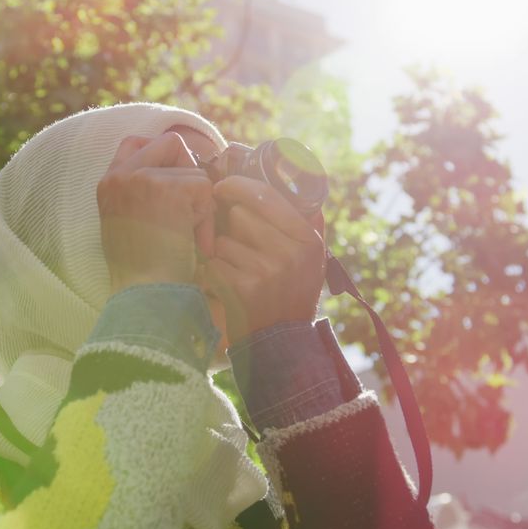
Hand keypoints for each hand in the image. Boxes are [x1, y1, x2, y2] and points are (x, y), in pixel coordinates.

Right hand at [97, 132, 215, 294]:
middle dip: (189, 170)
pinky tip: (194, 241)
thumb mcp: (129, 225)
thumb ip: (141, 196)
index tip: (177, 180)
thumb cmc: (143, 274)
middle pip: (169, 142)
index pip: (134, 143)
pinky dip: (206, 217)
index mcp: (108, 184)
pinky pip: (204, 187)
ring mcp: (140, 177)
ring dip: (200, 204)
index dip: (164, 156)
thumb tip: (179, 177)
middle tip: (192, 204)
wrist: (145, 294)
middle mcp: (119, 175)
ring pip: (193, 170)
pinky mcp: (165, 187)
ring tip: (189, 236)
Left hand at [201, 176, 325, 342]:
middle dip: (234, 229)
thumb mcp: (314, 259)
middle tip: (243, 247)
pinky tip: (230, 287)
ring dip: (224, 254)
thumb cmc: (294, 295)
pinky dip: (214, 274)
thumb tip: (299, 184)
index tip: (223, 187)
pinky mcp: (242, 288)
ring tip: (241, 273)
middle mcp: (289, 253)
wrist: (282, 344)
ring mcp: (265, 271)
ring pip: (223, 241)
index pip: (267, 196)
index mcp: (307, 239)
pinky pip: (213, 264)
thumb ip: (309, 223)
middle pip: (239, 215)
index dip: (239, 185)